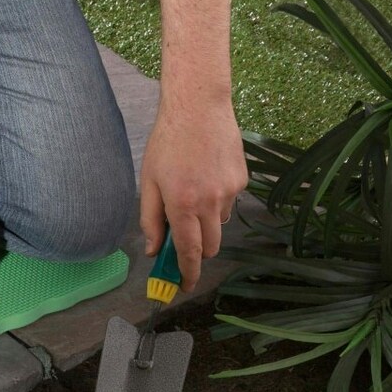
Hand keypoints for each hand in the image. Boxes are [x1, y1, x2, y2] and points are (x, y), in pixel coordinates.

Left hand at [139, 94, 247, 291]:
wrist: (199, 106)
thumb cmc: (167, 142)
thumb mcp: (149, 182)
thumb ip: (150, 220)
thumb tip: (153, 250)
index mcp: (182, 204)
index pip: (188, 253)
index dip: (187, 274)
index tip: (184, 286)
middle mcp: (210, 202)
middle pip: (209, 247)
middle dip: (196, 252)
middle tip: (181, 241)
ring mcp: (230, 192)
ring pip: (220, 225)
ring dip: (206, 224)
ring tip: (191, 194)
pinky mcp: (242, 180)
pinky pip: (229, 204)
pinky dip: (216, 202)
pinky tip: (205, 177)